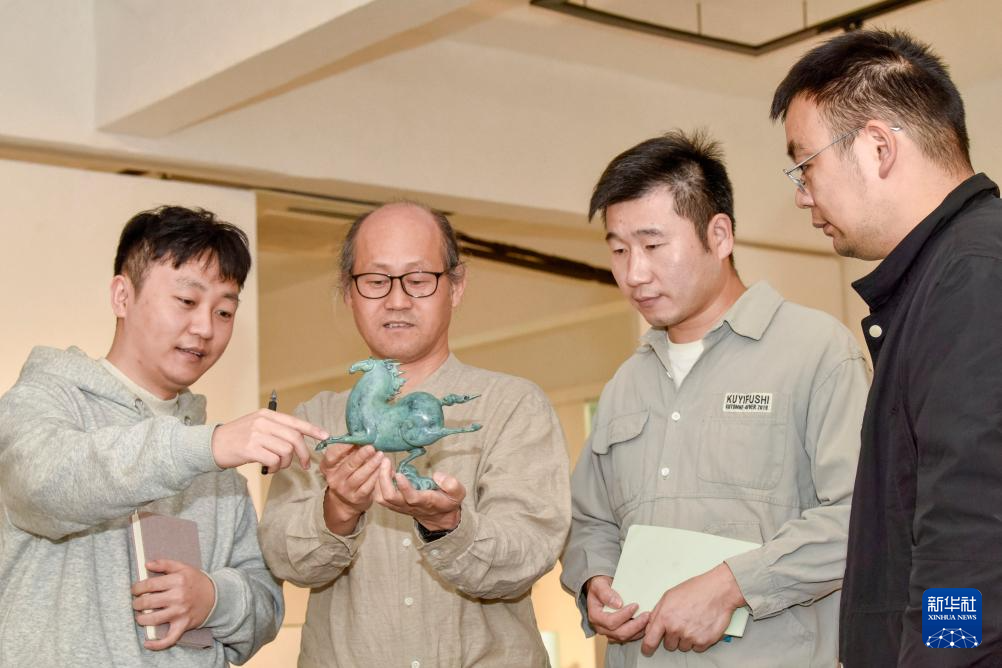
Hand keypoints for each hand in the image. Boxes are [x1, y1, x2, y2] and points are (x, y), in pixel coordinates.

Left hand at [131, 559, 214, 650]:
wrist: (216, 596)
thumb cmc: (196, 582)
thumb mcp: (183, 568)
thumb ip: (165, 564)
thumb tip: (147, 564)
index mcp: (178, 580)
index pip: (149, 584)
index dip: (137, 588)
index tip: (135, 589)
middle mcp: (179, 596)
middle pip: (148, 602)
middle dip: (137, 603)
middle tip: (137, 603)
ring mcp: (181, 612)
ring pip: (153, 619)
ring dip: (141, 618)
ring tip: (140, 616)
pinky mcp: (184, 625)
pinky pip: (169, 638)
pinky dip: (157, 644)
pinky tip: (147, 643)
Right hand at [210, 409, 327, 470]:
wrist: (211, 445)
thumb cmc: (237, 438)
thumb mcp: (257, 426)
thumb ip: (276, 430)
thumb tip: (299, 441)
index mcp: (267, 415)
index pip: (295, 421)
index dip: (313, 430)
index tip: (326, 437)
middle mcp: (263, 422)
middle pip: (294, 438)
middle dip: (304, 453)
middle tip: (305, 464)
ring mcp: (256, 434)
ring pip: (286, 451)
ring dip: (286, 463)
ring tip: (277, 465)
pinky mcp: (250, 448)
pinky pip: (274, 460)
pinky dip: (275, 467)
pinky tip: (269, 468)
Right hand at [320, 444, 384, 533]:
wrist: (345, 499)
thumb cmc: (346, 471)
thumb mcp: (342, 459)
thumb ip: (349, 448)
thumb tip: (361, 433)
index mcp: (327, 466)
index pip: (332, 455)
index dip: (344, 447)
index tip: (356, 439)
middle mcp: (334, 479)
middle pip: (348, 465)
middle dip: (361, 455)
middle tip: (372, 447)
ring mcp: (344, 490)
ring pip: (359, 476)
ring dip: (371, 465)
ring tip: (380, 455)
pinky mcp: (356, 498)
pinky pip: (368, 486)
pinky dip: (376, 476)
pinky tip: (382, 468)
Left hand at [373, 458, 463, 530]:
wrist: (439, 517)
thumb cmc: (448, 501)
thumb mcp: (458, 493)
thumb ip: (452, 484)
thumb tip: (437, 475)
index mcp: (426, 502)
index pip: (412, 498)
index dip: (404, 487)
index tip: (399, 473)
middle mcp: (410, 505)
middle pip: (390, 497)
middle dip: (384, 479)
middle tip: (386, 461)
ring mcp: (400, 506)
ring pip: (382, 498)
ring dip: (378, 481)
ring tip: (382, 464)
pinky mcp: (394, 505)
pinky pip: (380, 497)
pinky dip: (376, 484)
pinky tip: (380, 471)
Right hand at [585, 575, 648, 641]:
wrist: (601, 591)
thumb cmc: (600, 587)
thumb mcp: (599, 585)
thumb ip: (606, 593)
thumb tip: (618, 604)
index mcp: (595, 616)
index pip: (611, 621)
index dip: (624, 615)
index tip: (635, 605)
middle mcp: (600, 627)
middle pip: (620, 633)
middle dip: (635, 625)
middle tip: (647, 615)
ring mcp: (609, 633)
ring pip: (625, 638)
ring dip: (639, 630)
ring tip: (648, 619)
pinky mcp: (616, 635)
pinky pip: (629, 638)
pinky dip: (638, 632)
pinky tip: (646, 624)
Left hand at [641, 562, 745, 654]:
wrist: (718, 591)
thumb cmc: (695, 590)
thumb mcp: (669, 596)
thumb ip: (657, 613)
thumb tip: (651, 626)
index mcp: (664, 617)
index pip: (650, 641)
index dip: (647, 648)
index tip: (648, 650)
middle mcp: (676, 629)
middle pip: (669, 645)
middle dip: (673, 637)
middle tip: (681, 624)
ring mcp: (690, 637)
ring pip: (683, 647)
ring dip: (686, 639)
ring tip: (693, 622)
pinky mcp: (704, 641)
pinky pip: (697, 648)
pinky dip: (699, 640)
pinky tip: (701, 627)